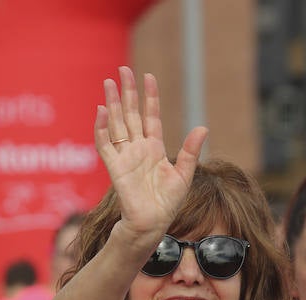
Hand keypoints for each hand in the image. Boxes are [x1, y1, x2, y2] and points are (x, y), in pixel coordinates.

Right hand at [95, 68, 207, 240]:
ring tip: (109, 83)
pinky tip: (102, 111)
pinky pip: (106, 145)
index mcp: (155, 148)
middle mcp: (138, 149)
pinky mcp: (115, 168)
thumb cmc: (167, 203)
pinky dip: (102, 128)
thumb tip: (203, 127)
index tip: (148, 77)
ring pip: (117, 124)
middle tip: (123, 70)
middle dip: (127, 92)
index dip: (150, 97)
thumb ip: (190, 151)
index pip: (151, 116)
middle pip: (130, 114)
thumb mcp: (184, 174)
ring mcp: (125, 157)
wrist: (153, 224)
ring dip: (112, 103)